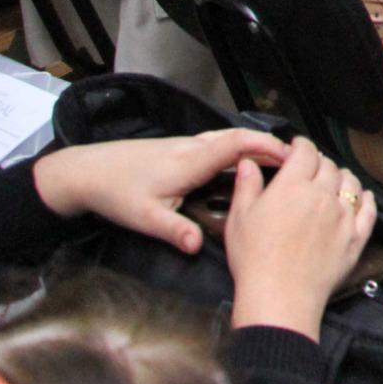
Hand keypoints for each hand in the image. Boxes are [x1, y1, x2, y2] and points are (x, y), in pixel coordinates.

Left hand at [31, 129, 290, 252]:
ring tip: (277, 161)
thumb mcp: (144, 217)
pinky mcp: (178, 148)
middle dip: (268, 144)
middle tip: (296, 159)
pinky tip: (242, 163)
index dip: (265, 147)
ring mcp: (185, 145)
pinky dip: (238, 147)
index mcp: (189, 162)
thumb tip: (197, 247)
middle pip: (237, 136)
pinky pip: (217, 142)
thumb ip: (174, 231)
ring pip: (227, 137)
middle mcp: (191, 147)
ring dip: (253, 144)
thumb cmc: (115, 193)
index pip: (235, 145)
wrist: (86, 171)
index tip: (291, 156)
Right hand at [224, 136, 377, 339]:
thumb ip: (247, 185)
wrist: (280, 296)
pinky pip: (369, 211)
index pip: (306, 152)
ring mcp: (343, 216)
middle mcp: (323, 195)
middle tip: (310, 168)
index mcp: (293, 185)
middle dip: (319, 162)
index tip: (297, 147)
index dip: (301, 145)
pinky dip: (366, 199)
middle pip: (329, 166)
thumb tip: (249, 162)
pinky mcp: (356, 237)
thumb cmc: (254, 258)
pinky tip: (362, 197)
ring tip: (334, 181)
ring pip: (351, 184)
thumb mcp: (239, 218)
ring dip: (342, 177)